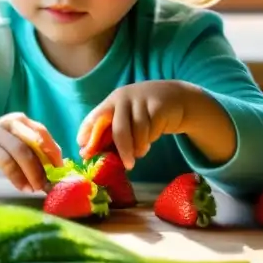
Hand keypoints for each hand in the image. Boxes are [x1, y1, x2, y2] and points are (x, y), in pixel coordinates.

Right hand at [0, 113, 62, 192]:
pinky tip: (21, 187)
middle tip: (48, 184)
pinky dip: (17, 177)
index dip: (53, 150)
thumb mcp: (16, 145)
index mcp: (21, 121)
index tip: (59, 169)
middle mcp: (11, 123)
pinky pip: (6, 162)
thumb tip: (58, 167)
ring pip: (21, 152)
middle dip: (44, 166)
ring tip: (35, 188)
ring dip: (32, 173)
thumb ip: (34, 151)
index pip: (42, 132)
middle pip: (34, 143)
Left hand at [76, 81, 193, 170]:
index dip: (88, 135)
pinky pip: (152, 130)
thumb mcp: (127, 118)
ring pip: (137, 132)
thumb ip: (111, 133)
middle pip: (119, 129)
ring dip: (139, 147)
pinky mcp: (158, 106)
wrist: (176, 97)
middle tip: (128, 165)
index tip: (85, 153)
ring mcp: (142, 100)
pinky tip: (152, 139)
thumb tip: (91, 154)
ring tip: (141, 152)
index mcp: (112, 101)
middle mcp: (124, 98)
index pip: (95, 118)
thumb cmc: (146, 113)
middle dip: (122, 150)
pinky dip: (151, 139)